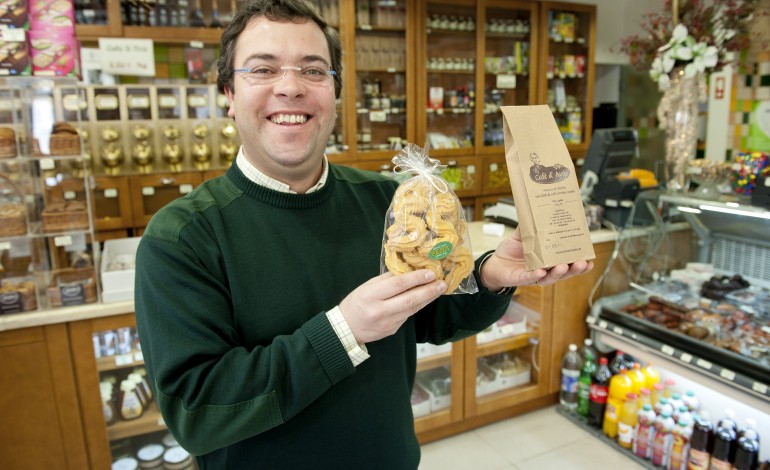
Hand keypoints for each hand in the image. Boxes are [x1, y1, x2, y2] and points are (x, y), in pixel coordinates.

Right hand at [339, 270, 446, 343]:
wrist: (347, 328)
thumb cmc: (356, 303)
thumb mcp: (366, 286)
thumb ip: (386, 279)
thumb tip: (408, 270)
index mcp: (370, 296)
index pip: (397, 285)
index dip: (416, 279)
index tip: (430, 273)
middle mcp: (379, 310)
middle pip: (409, 300)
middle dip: (428, 291)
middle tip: (442, 283)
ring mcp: (387, 323)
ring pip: (412, 309)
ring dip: (427, 299)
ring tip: (439, 290)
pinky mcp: (392, 330)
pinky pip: (408, 316)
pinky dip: (418, 306)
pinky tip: (425, 299)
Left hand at [479, 227, 593, 290]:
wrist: (494, 263)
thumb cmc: (511, 251)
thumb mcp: (522, 236)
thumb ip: (529, 225)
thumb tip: (535, 208)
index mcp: (548, 260)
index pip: (567, 262)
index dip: (579, 262)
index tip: (590, 258)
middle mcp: (544, 270)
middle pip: (563, 273)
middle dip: (574, 269)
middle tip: (582, 263)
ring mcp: (533, 276)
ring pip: (549, 278)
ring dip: (558, 273)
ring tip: (563, 266)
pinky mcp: (520, 279)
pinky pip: (529, 279)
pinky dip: (535, 276)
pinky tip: (541, 272)